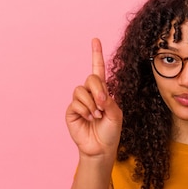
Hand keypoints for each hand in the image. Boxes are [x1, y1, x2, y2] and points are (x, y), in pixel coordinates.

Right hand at [65, 38, 122, 158]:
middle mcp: (90, 94)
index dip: (96, 55)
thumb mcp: (116, 114)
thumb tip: (97, 94)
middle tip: (103, 105)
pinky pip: (76, 102)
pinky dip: (85, 110)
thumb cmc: (111, 131)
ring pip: (81, 90)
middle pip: (91, 78)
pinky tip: (89, 119)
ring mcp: (79, 102)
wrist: (101, 148)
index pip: (98, 70)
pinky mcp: (71, 111)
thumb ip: (108, 100)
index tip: (95, 40)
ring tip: (96, 115)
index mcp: (103, 92)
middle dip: (98, 90)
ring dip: (91, 103)